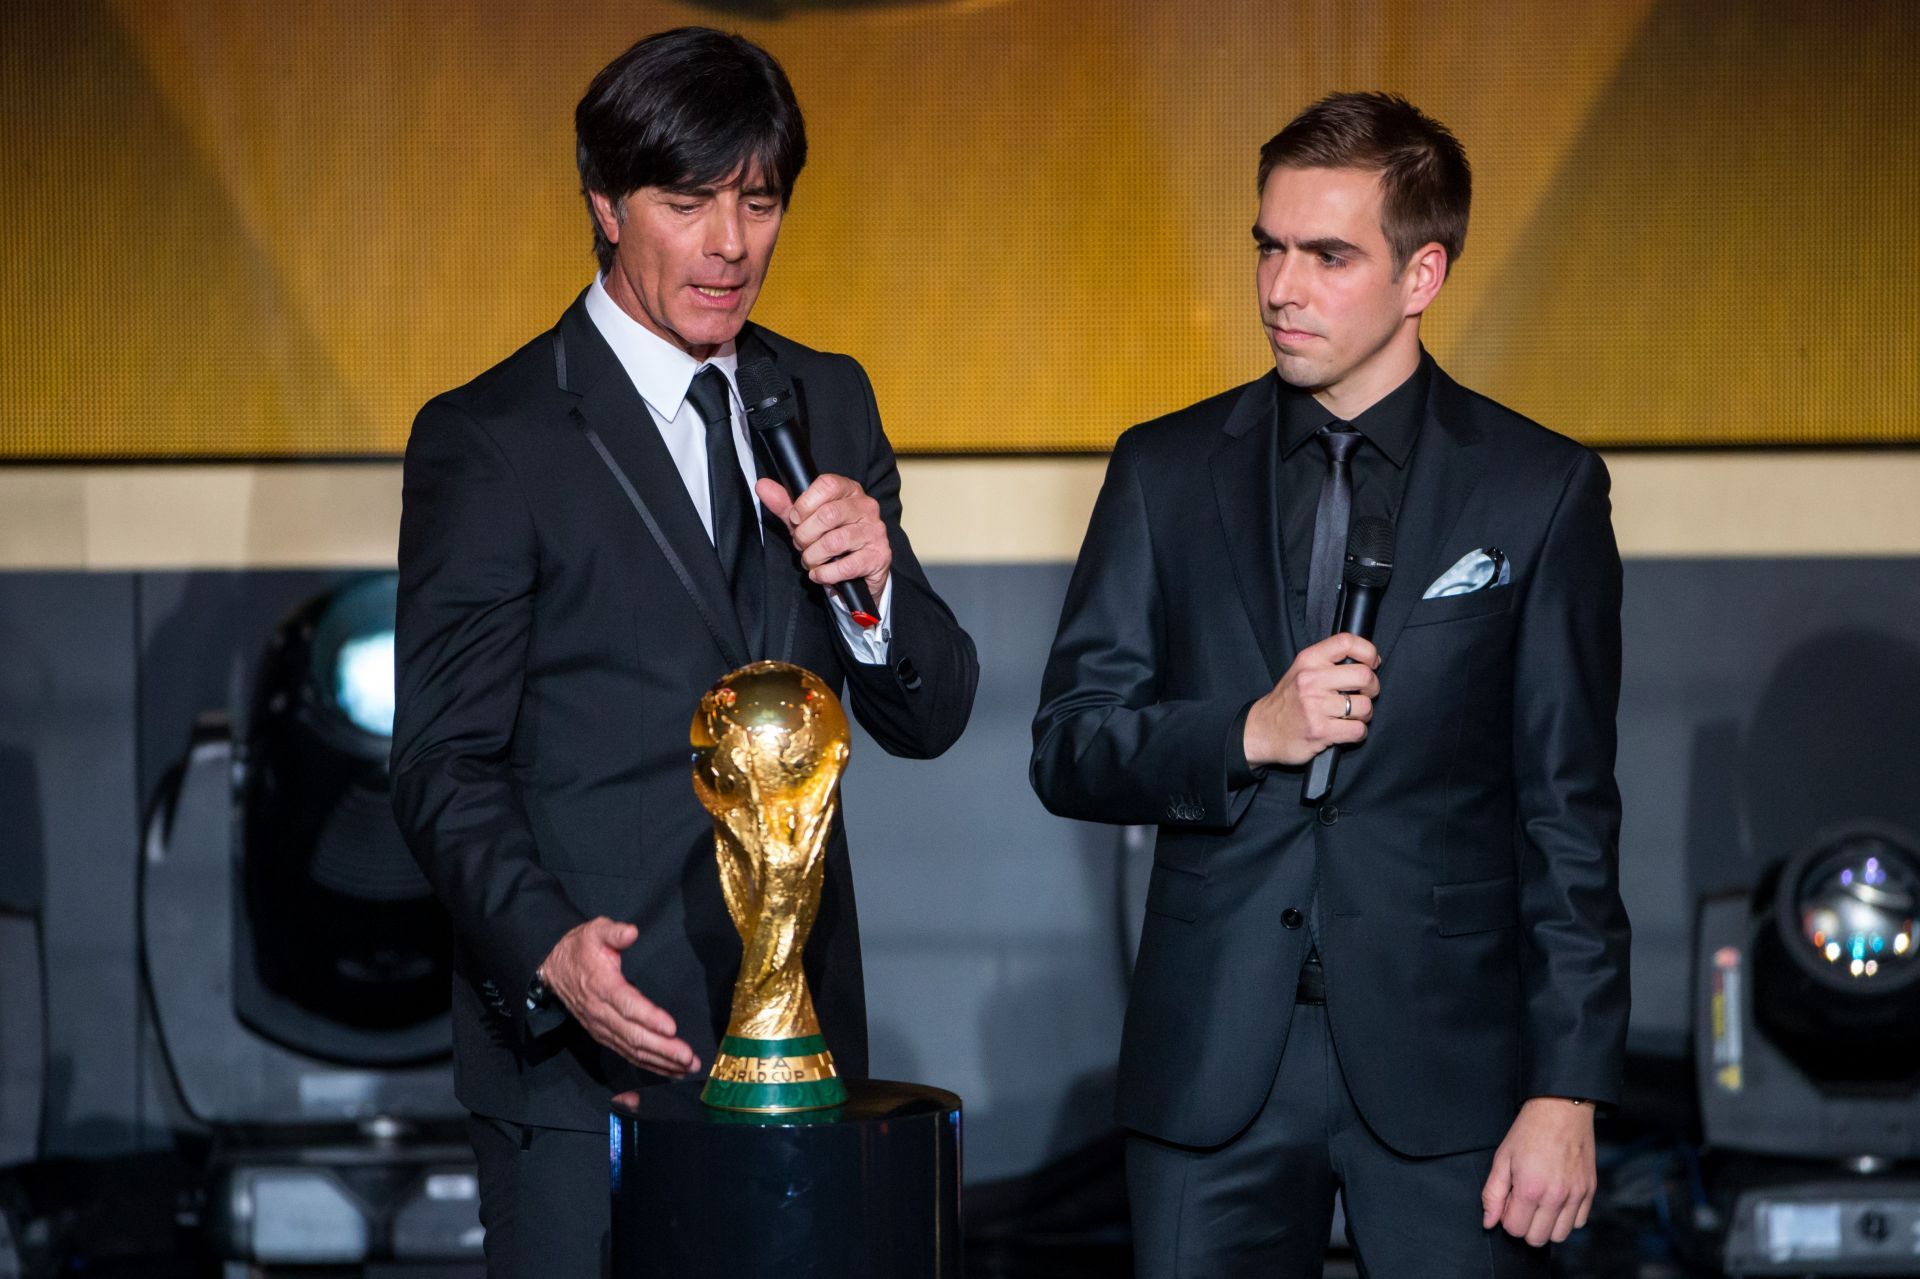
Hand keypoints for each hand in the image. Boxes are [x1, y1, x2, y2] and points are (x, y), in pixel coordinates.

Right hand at [539, 918, 698, 1077]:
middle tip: (688, 1057)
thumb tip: (631, 932)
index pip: (628, 1005)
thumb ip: (614, 932)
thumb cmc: (581, 948)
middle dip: (662, 1048)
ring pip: (631, 1049)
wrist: (554, 967)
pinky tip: (668, 1069)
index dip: (649, 1018)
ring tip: (686, 1067)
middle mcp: (600, 1012)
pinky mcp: (603, 1035)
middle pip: (633, 1035)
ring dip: (660, 1061)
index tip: (672, 1028)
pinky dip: (648, 1064)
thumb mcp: (595, 931)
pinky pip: (627, 1053)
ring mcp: (601, 1027)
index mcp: (602, 986)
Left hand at [757, 474, 890, 600]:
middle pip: (828, 515)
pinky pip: (845, 566)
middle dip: (805, 535)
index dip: (805, 503)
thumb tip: (762, 486)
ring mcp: (874, 531)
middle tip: (802, 545)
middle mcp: (866, 507)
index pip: (827, 485)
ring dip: (813, 557)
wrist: (861, 571)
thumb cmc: (832, 539)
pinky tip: (821, 574)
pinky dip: (825, 574)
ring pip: (834, 542)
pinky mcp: (878, 556)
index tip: (796, 519)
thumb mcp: (807, 520)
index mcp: (849, 491)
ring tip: (811, 561)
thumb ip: (785, 505)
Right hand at [1242, 633, 1380, 766]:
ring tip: (1351, 716)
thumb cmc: (1286, 701)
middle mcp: (1311, 680)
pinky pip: (1358, 730)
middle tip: (1364, 694)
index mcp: (1308, 660)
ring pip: (1364, 706)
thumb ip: (1328, 662)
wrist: (1261, 731)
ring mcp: (1315, 706)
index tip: (1371, 663)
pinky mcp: (1320, 730)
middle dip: (1372, 688)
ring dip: (1364, 714)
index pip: (1347, 642)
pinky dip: (1358, 733)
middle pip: (1364, 676)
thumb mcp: (1300, 670)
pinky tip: (1345, 730)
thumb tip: (1368, 660)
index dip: (1368, 652)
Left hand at [1480, 1097, 1596, 1245]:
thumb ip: (1492, 1194)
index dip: (1507, 1219)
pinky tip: (1557, 1201)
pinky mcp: (1590, 1190)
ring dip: (1547, 1226)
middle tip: (1523, 1205)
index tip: (1508, 1203)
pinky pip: (1579, 1222)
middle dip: (1526, 1227)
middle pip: (1538, 1239)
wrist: (1561, 1109)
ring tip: (1540, 1204)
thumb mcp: (1502, 1158)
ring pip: (1560, 1235)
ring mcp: (1576, 1195)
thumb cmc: (1528, 1131)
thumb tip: (1489, 1222)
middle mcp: (1556, 1197)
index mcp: (1530, 1189)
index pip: (1516, 1230)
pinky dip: (1567, 1218)